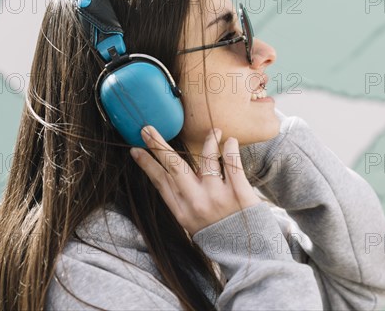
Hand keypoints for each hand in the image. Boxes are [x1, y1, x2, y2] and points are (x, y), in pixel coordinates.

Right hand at [130, 126, 261, 236]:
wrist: (249, 257)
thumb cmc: (220, 235)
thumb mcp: (193, 224)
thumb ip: (183, 200)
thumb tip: (170, 172)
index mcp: (182, 212)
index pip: (160, 182)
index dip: (147, 164)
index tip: (135, 148)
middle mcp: (197, 204)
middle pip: (175, 167)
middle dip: (159, 146)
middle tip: (148, 128)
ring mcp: (218, 198)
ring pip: (207, 159)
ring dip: (209, 141)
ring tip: (215, 131)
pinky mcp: (240, 194)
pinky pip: (232, 164)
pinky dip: (230, 148)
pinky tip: (229, 141)